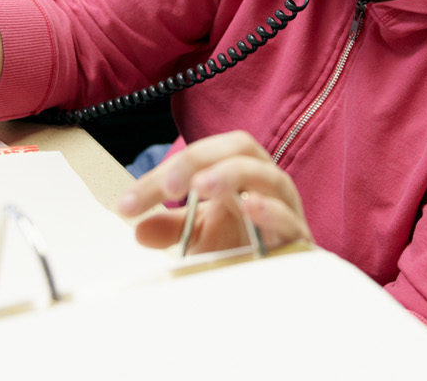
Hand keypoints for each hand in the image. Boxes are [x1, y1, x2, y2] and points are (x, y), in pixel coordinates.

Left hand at [117, 130, 312, 254]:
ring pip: (268, 174)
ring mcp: (284, 205)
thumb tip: (140, 229)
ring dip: (231, 175)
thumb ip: (171, 228)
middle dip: (198, 159)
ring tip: (201, 186)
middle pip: (238, 148)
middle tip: (168, 184)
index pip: (200, 157)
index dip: (162, 174)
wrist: (283, 278)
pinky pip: (289, 216)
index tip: (128, 203)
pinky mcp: (298, 236)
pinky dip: (270, 209)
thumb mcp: (200, 234)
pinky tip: (249, 205)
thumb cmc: (244, 245)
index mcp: (237, 170)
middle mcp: (263, 180)